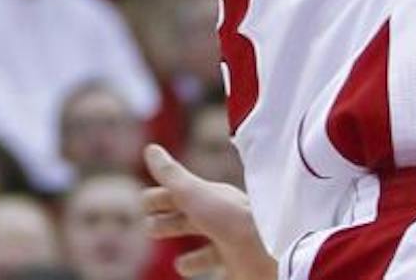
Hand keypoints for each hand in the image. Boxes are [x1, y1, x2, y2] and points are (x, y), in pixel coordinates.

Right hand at [142, 145, 275, 279]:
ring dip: (192, 257)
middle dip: (169, 223)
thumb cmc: (231, 220)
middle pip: (191, 220)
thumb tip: (150, 148)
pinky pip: (222, 272)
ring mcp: (233, 246)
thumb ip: (171, 175)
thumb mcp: (194, 193)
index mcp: (212, 197)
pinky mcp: (240, 269)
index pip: (180, 194)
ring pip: (208, 251)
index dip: (160, 198)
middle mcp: (223, 220)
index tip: (142, 204)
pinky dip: (210, 276)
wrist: (272, 252)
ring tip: (180, 266)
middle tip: (149, 229)